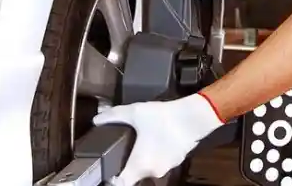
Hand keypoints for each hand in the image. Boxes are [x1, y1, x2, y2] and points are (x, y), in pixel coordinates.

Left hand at [92, 94, 223, 185]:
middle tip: (126, 148)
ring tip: (142, 141)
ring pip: (149, 168)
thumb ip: (114, 116)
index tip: (109, 171)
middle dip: (129, 163)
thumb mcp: (134, 112)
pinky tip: (157, 138)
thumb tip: (97, 118)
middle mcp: (152, 171)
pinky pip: (161, 162)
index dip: (112, 179)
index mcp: (138, 165)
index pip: (120, 183)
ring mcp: (166, 167)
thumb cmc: (163, 118)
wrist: (195, 116)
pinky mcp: (176, 161)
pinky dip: (157, 154)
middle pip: (134, 175)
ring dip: (144, 158)